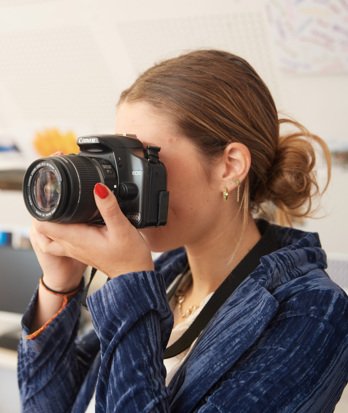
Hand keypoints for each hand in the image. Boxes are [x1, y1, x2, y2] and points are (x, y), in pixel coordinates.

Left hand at [32, 183, 153, 279]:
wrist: (134, 274)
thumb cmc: (129, 255)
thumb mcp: (122, 228)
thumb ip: (109, 207)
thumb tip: (99, 188)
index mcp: (77, 238)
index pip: (43, 226)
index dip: (42, 209)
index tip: (49, 196)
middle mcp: (72, 245)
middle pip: (43, 229)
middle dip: (45, 212)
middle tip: (55, 197)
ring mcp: (75, 249)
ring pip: (51, 236)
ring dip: (51, 222)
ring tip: (59, 208)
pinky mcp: (82, 250)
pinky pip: (62, 240)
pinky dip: (61, 229)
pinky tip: (73, 221)